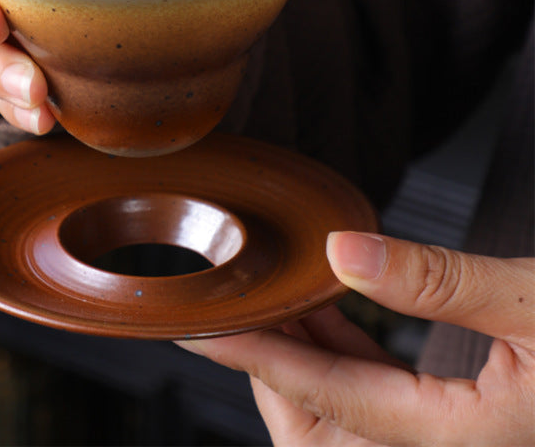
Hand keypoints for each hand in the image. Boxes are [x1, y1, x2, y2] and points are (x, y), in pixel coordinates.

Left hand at [177, 233, 534, 445]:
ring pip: (352, 416)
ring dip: (308, 358)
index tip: (208, 328)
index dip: (262, 358)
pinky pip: (384, 398)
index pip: (332, 399)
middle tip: (239, 307)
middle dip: (276, 371)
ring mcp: (462, 442)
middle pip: (328, 428)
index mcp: (469, 441)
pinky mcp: (470, 420)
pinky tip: (334, 309)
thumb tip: (344, 250)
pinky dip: (346, 354)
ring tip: (280, 297)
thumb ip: (439, 280)